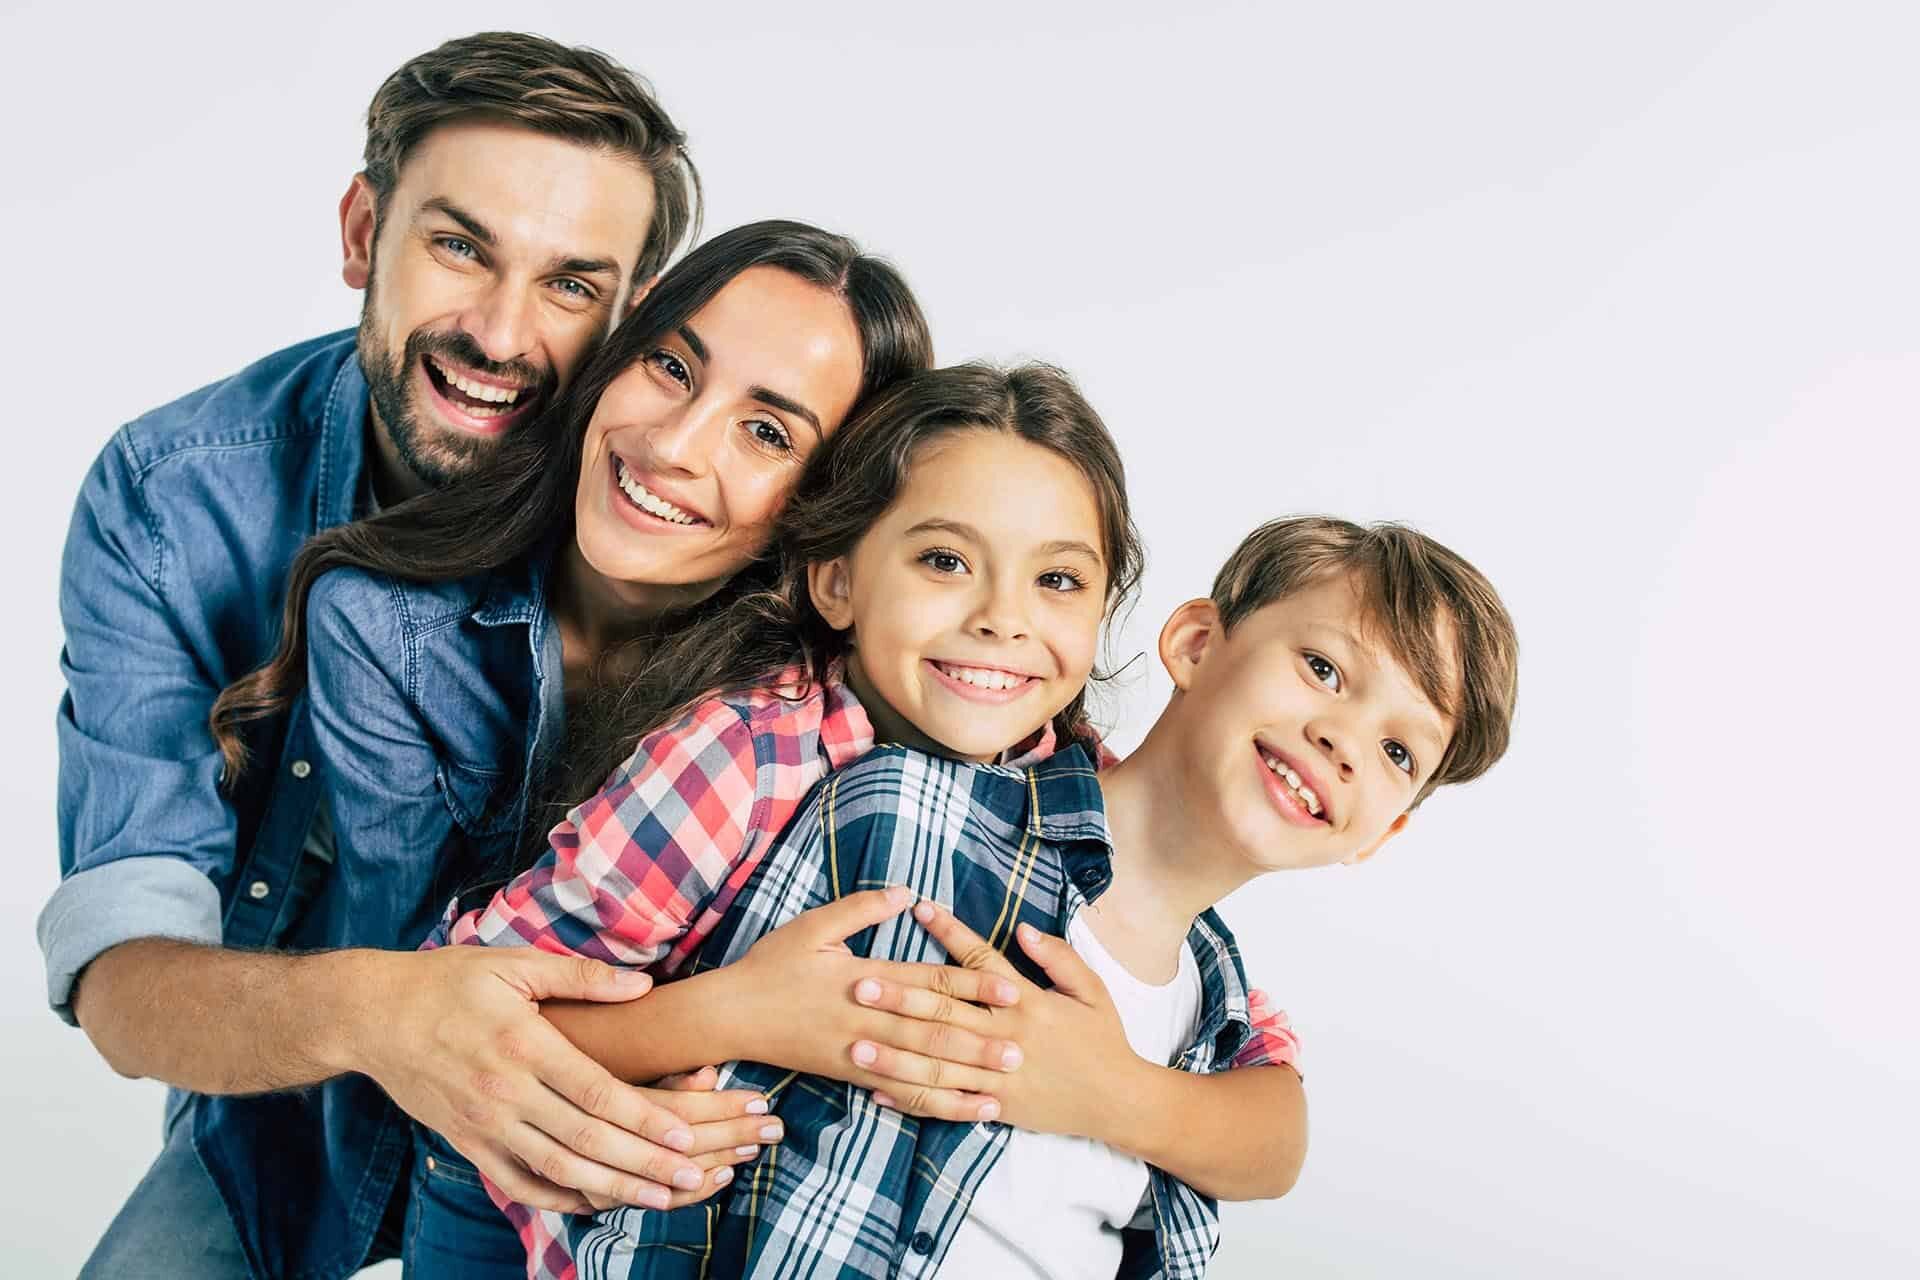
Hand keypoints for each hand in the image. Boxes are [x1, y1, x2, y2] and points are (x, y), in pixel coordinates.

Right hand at [351, 945, 752, 1212]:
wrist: (373, 1016)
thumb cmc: (448, 982)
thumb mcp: (514, 964)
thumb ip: (581, 977)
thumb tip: (642, 984)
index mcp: (523, 1044)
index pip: (596, 1092)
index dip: (644, 1118)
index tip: (686, 1135)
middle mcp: (505, 1091)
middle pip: (585, 1139)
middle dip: (643, 1162)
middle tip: (691, 1175)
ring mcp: (484, 1124)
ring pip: (557, 1168)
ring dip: (612, 1187)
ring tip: (659, 1198)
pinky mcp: (467, 1143)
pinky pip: (518, 1183)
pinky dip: (559, 1198)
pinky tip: (596, 1202)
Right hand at [729, 887, 1025, 1123]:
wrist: (731, 1015)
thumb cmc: (773, 966)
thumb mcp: (813, 927)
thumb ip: (861, 909)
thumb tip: (907, 892)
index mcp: (866, 979)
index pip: (930, 983)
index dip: (973, 986)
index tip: (1011, 990)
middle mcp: (868, 1020)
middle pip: (934, 1032)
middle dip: (980, 1041)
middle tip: (1023, 1048)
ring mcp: (860, 1053)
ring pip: (920, 1068)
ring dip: (963, 1076)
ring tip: (1001, 1083)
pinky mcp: (852, 1075)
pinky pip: (899, 1092)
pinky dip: (933, 1101)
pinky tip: (961, 1107)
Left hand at [850, 902, 1142, 1138]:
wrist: (1118, 1101)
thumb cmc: (1104, 1040)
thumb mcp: (1092, 990)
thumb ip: (1058, 957)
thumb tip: (1022, 928)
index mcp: (1028, 1001)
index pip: (980, 960)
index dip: (950, 932)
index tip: (920, 908)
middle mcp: (1007, 1034)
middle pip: (946, 1010)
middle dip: (901, 996)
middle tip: (861, 982)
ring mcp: (997, 1074)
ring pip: (936, 1061)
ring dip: (893, 1052)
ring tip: (855, 1041)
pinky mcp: (995, 1106)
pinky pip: (945, 1102)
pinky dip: (910, 1098)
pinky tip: (876, 1089)